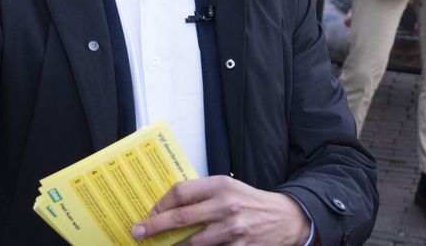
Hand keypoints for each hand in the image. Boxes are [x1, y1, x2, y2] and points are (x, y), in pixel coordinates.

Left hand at [130, 176, 310, 245]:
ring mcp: (233, 230)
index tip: (149, 212)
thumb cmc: (252, 202)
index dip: (161, 204)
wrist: (287, 219)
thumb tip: (169, 206)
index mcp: (220, 185)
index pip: (181, 192)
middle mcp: (225, 206)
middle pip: (181, 217)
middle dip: (154, 226)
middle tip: (138, 232)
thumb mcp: (229, 188)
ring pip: (192, 242)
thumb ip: (203, 195)